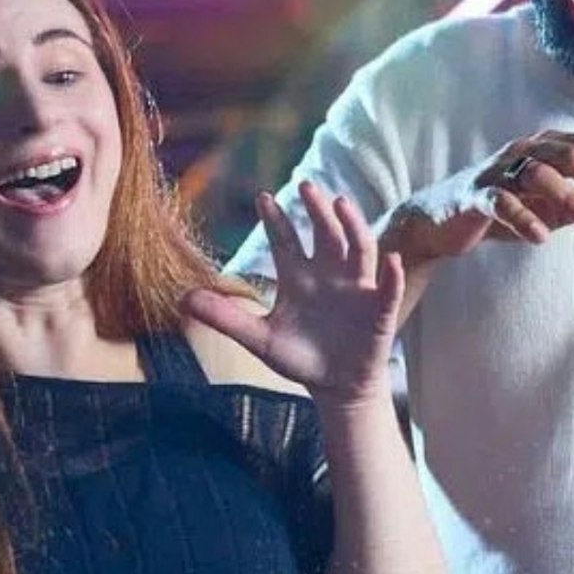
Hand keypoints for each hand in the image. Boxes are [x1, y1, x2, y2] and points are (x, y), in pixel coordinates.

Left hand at [184, 183, 402, 405]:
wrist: (335, 388)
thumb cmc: (300, 358)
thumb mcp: (258, 339)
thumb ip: (224, 317)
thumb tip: (181, 300)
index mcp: (298, 278)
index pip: (285, 240)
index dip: (275, 219)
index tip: (262, 198)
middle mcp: (328, 275)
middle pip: (324, 233)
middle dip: (316, 210)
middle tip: (306, 186)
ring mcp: (355, 289)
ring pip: (358, 249)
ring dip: (353, 225)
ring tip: (343, 204)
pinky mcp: (378, 310)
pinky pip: (387, 289)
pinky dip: (391, 276)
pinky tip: (391, 262)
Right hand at [384, 131, 573, 266]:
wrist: (444, 221)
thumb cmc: (510, 208)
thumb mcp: (562, 207)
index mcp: (550, 145)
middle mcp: (526, 150)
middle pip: (572, 154)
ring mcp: (499, 170)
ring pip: (539, 174)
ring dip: (570, 198)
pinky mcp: (476, 195)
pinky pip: (501, 201)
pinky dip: (523, 218)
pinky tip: (541, 238)